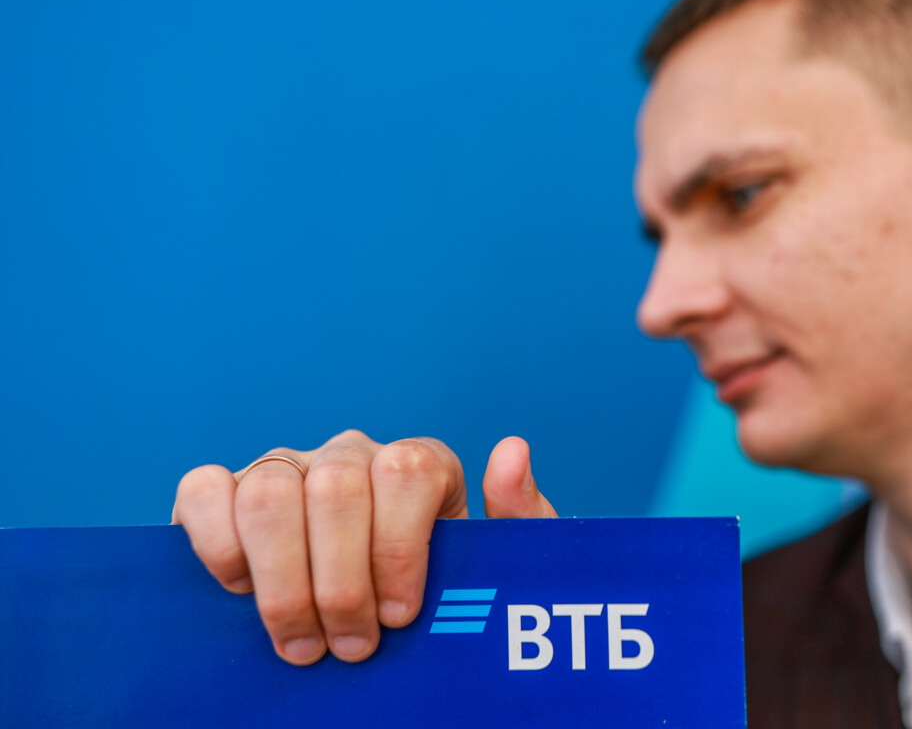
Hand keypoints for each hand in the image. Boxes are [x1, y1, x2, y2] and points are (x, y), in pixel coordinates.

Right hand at [172, 431, 556, 664]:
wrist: (385, 625)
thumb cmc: (441, 596)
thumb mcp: (496, 568)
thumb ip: (520, 515)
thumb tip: (512, 452)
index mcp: (418, 463)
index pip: (406, 473)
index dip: (399, 550)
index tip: (400, 617)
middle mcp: (349, 455)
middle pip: (335, 489)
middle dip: (340, 584)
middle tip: (351, 648)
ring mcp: (285, 468)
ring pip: (268, 493)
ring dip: (281, 582)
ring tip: (302, 643)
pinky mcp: (226, 494)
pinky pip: (203, 492)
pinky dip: (216, 544)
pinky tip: (240, 591)